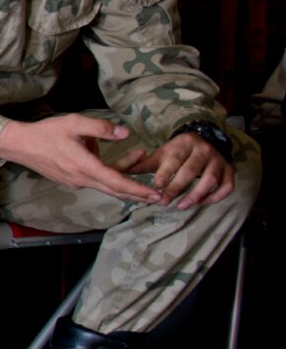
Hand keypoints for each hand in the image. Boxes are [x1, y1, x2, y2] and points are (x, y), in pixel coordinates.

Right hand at [0, 115, 161, 203]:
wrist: (20, 145)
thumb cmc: (46, 132)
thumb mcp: (75, 123)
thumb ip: (101, 128)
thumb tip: (125, 133)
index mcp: (84, 166)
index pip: (118, 182)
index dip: (139, 190)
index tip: (157, 195)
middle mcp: (82, 179)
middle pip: (116, 191)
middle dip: (140, 194)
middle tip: (161, 197)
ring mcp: (76, 182)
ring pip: (107, 185)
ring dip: (125, 177)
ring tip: (140, 156)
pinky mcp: (72, 180)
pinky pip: (97, 181)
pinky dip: (111, 175)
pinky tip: (113, 159)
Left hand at [113, 132, 234, 209]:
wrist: (205, 141)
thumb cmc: (178, 152)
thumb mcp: (161, 153)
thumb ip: (143, 164)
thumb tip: (118, 173)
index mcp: (184, 143)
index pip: (175, 159)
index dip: (166, 172)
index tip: (156, 185)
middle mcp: (203, 150)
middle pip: (191, 171)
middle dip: (176, 188)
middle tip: (163, 202)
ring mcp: (218, 160)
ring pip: (210, 180)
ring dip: (196, 195)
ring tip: (182, 206)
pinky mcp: (229, 170)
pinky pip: (227, 186)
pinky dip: (216, 196)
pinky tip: (202, 203)